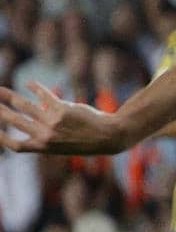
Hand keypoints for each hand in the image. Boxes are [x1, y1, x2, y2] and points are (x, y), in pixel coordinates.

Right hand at [0, 82, 125, 154]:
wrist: (108, 137)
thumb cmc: (84, 141)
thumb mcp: (62, 144)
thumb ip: (45, 135)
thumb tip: (34, 112)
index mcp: (44, 148)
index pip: (16, 146)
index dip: (1, 138)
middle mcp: (46, 136)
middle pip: (14, 122)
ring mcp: (53, 123)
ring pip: (24, 106)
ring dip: (8, 96)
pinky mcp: (62, 110)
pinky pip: (44, 95)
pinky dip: (35, 88)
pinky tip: (29, 83)